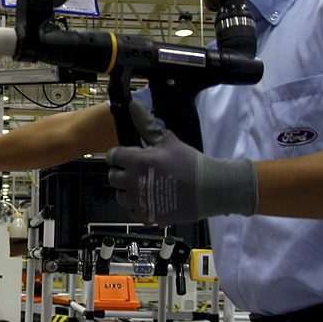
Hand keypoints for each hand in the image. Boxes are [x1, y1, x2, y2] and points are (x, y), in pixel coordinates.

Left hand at [106, 101, 257, 223]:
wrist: (210, 189)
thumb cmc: (189, 162)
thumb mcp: (168, 141)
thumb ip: (147, 125)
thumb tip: (133, 105)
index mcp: (137, 161)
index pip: (112, 156)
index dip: (119, 155)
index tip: (128, 156)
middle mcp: (133, 182)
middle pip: (112, 177)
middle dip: (121, 172)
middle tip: (136, 171)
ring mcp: (139, 202)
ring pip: (120, 196)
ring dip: (127, 191)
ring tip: (143, 186)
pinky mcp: (148, 217)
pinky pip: (132, 212)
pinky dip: (137, 207)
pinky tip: (149, 201)